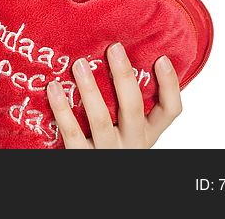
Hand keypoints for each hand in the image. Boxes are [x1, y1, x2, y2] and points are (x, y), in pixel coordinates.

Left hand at [46, 42, 182, 147]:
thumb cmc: (109, 143)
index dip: (169, 85)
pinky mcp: (83, 157)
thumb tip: (119, 57)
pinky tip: (54, 88)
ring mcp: (108, 151)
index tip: (160, 59)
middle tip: (114, 48)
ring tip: (80, 64)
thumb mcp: (127, 129)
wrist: (96, 177)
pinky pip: (72, 132)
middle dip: (124, 76)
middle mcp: (132, 143)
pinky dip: (62, 108)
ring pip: (101, 119)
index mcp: (147, 133)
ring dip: (90, 89)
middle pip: (133, 108)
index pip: (170, 110)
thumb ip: (126, 103)